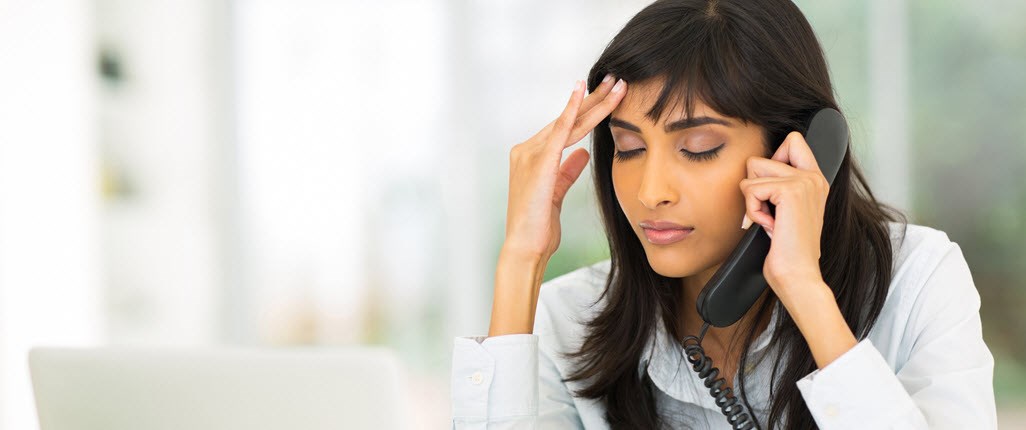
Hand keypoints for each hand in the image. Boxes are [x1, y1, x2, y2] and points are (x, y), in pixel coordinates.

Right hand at [503, 74, 626, 262]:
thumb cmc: (539, 226)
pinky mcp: (539, 162)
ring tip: (616, 84)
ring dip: (595, 102)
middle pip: (568, 118)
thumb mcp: (557, 193)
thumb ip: (567, 169)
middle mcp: (528, 149)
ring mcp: (531, 153)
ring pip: (570, 121)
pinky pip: (559, 130)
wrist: (526, 248)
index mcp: (532, 156)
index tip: (609, 96)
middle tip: (616, 79)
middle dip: (595, 98)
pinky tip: (582, 92)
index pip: (565, 127)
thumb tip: (583, 152)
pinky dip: (571, 109)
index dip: (588, 110)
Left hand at [739, 131, 829, 293]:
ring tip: (769, 221)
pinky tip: (768, 226)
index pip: (792, 141)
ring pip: (752, 171)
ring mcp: (804, 181)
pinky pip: (751, 188)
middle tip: (768, 213)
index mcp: (815, 180)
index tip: (770, 192)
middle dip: (753, 188)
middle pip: (759, 158)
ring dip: (752, 201)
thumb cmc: (788, 250)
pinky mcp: (790, 190)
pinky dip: (752, 210)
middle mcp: (813, 176)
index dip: (769, 161)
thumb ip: (778, 187)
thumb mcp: (784, 212)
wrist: (798, 275)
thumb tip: (753, 169)